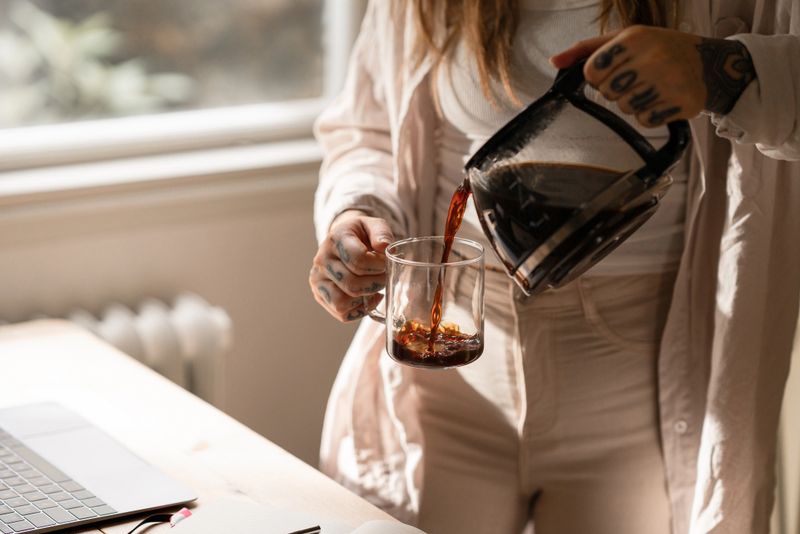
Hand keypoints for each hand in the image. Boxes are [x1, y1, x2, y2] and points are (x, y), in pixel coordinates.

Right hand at [309, 210, 393, 321]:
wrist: (344, 241)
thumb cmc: (361, 235)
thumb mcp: (373, 225)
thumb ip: (381, 232)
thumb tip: (384, 246)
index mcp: (335, 239)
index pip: (358, 260)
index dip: (379, 265)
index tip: (386, 263)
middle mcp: (321, 260)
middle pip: (352, 284)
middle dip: (376, 284)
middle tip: (384, 277)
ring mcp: (318, 280)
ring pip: (342, 303)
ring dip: (365, 299)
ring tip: (374, 287)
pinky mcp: (320, 295)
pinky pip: (342, 313)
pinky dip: (359, 309)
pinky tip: (367, 297)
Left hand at [550, 25, 755, 126]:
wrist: (706, 62)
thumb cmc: (657, 49)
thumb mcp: (623, 39)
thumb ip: (585, 50)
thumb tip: (554, 61)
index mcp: (635, 38)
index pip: (592, 71)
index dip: (599, 76)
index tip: (614, 70)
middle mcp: (653, 57)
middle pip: (607, 92)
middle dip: (616, 90)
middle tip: (635, 79)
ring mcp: (670, 80)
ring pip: (625, 108)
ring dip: (633, 103)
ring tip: (650, 88)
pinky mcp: (681, 102)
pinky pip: (645, 121)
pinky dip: (649, 115)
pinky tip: (661, 99)